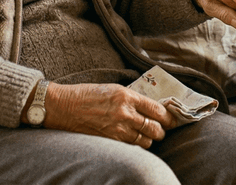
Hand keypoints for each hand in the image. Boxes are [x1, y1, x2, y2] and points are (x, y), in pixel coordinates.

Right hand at [42, 82, 174, 148]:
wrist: (63, 107)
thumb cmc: (86, 95)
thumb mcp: (112, 89)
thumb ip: (131, 98)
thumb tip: (150, 107)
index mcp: (126, 96)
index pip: (156, 109)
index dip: (168, 116)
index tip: (172, 119)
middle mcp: (124, 113)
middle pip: (155, 128)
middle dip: (161, 130)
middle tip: (161, 129)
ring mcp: (117, 129)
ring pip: (145, 141)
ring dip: (149, 139)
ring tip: (147, 136)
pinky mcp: (110, 141)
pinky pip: (131, 147)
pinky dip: (136, 145)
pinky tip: (134, 140)